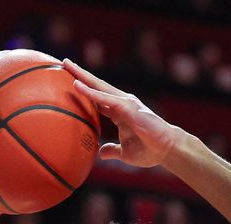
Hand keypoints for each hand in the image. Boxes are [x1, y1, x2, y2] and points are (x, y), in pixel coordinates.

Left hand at [63, 59, 180, 167]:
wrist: (167, 150)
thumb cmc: (149, 150)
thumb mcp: (125, 152)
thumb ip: (113, 150)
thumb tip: (101, 153)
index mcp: (119, 112)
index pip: (98, 97)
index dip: (84, 89)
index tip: (69, 82)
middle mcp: (121, 103)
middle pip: (97, 85)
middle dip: (80, 74)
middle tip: (64, 62)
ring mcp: (125, 103)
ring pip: (100, 86)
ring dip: (83, 76)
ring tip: (67, 65)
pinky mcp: (128, 108)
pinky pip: (106, 99)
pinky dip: (91, 92)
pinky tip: (78, 86)